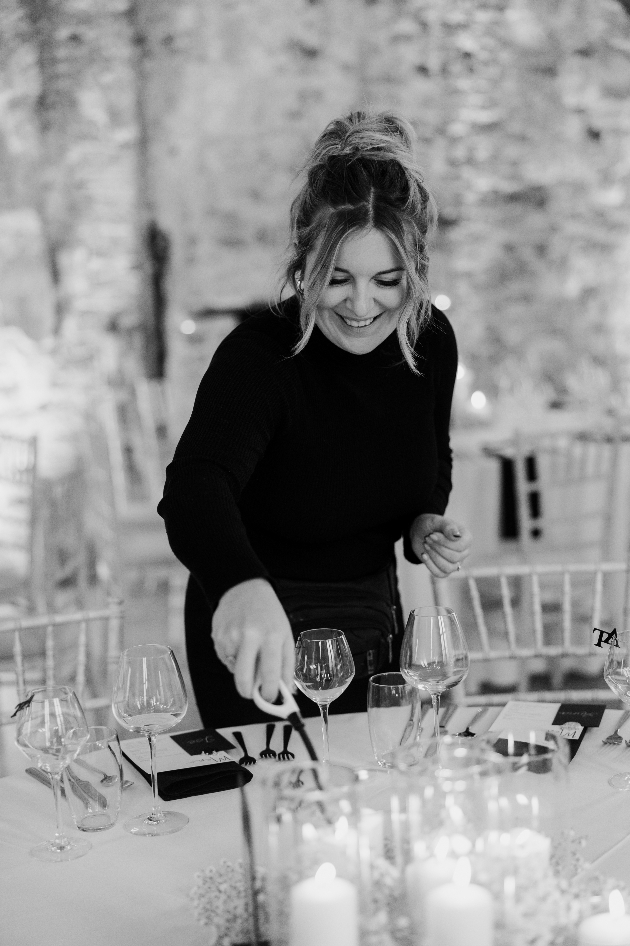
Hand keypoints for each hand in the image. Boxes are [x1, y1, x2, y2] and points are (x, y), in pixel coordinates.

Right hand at [211, 578, 294, 701]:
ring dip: (240, 670)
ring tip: (248, 652)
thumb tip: (286, 693)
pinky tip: (237, 643)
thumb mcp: (285, 635)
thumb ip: (286, 665)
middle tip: (252, 694)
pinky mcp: (217, 636)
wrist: (244, 589)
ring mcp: (231, 637)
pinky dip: (231, 659)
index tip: (269, 699)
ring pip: (233, 670)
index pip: (270, 675)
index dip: (269, 694)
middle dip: (248, 693)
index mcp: (271, 637)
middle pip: (244, 680)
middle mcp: (250, 637)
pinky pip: (224, 660)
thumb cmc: (269, 614)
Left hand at [410, 513, 471, 577]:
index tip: (432, 535)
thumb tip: (456, 535)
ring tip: (426, 544)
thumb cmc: (431, 525)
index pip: (460, 547)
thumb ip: (448, 526)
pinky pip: (440, 574)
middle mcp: (463, 552)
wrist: (420, 532)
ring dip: (434, 556)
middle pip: (454, 558)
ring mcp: (455, 562)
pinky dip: (430, 565)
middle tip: (427, 538)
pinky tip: (424, 554)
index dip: (445, 543)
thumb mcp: (437, 521)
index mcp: (466, 539)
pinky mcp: (444, 569)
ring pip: (448, 568)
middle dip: (438, 548)